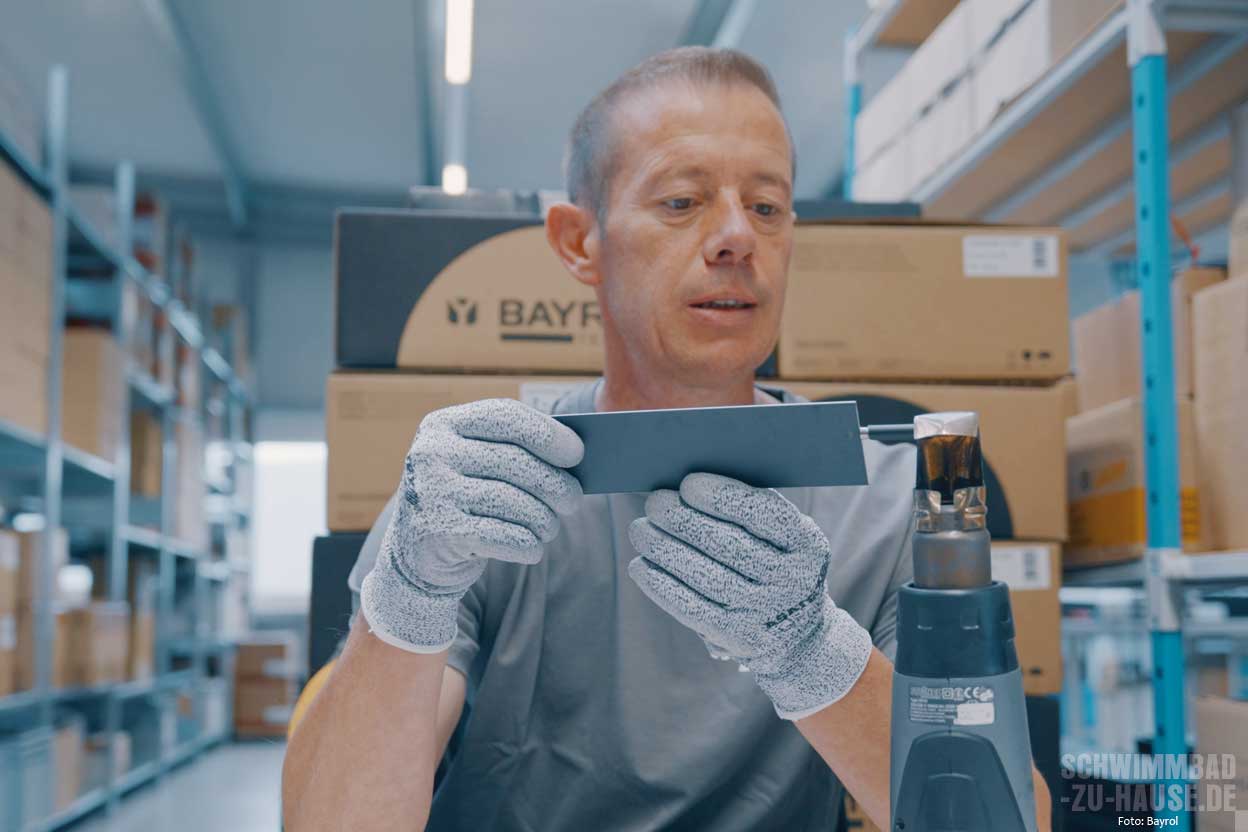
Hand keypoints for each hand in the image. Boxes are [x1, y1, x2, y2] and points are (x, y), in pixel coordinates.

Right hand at [361, 398, 583, 651]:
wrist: (416, 556)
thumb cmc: (465, 501)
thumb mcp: (478, 466)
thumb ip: (517, 451)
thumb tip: (578, 455)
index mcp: (443, 424)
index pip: (504, 416)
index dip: (547, 433)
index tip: (577, 453)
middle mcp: (432, 453)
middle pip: (516, 463)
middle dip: (556, 484)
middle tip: (573, 501)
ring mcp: (431, 492)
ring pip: (514, 503)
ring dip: (544, 520)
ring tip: (549, 527)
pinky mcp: (438, 532)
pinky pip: (505, 536)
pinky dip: (528, 545)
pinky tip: (531, 549)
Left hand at [628, 473, 871, 718]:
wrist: (798, 635)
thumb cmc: (777, 564)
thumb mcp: (787, 537)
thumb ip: (754, 510)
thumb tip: (688, 487)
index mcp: (806, 544)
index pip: (764, 514)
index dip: (724, 497)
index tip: (688, 483)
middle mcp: (791, 580)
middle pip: (729, 545)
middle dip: (684, 520)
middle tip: (655, 503)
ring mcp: (765, 612)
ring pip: (706, 575)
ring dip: (665, 549)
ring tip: (640, 529)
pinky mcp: (737, 637)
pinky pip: (692, 608)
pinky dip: (661, 585)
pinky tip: (641, 565)